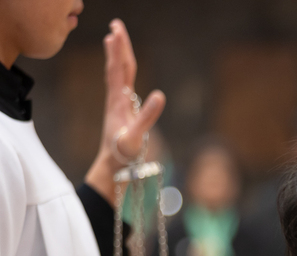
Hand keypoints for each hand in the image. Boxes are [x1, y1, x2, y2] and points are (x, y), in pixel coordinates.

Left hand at [84, 19, 165, 201]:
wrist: (112, 165)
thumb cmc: (123, 153)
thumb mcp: (136, 136)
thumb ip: (148, 116)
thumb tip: (160, 95)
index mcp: (119, 101)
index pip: (121, 70)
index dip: (119, 50)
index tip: (116, 31)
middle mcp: (116, 98)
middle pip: (118, 66)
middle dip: (118, 45)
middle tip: (116, 25)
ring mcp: (117, 104)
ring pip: (117, 73)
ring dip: (116, 55)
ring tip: (113, 39)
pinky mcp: (120, 110)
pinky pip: (119, 84)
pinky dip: (118, 71)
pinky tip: (119, 69)